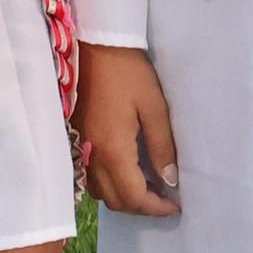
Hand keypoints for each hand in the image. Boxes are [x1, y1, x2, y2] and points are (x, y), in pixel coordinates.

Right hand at [75, 42, 179, 216]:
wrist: (94, 44)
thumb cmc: (127, 71)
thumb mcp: (154, 106)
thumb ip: (162, 145)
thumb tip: (170, 179)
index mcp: (113, 150)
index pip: (133, 197)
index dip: (156, 208)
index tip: (175, 205)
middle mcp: (92, 155)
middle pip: (115, 201)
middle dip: (141, 207)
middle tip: (164, 197)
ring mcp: (81, 147)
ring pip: (100, 191)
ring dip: (124, 196)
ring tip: (148, 184)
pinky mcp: (77, 138)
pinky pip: (90, 176)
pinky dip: (109, 183)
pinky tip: (126, 169)